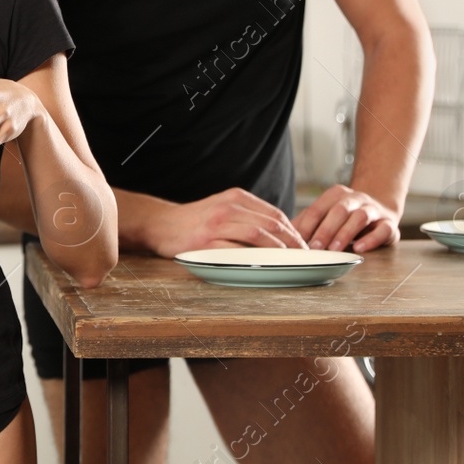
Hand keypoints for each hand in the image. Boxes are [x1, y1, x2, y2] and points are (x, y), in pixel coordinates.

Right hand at [137, 188, 307, 258]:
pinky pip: (236, 250)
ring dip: (278, 250)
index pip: (274, 214)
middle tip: (303, 258)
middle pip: (271, 224)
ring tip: (289, 263)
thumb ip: (246, 216)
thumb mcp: (222, 208)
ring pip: (258, 234)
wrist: (160, 223)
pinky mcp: (206, 240)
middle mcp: (228, 207)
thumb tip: (279, 234)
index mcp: (236, 197)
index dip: (293, 232)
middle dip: (292, 242)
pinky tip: (263, 266)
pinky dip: (253, 259)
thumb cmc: (195, 221)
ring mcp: (217, 223)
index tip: (303, 247)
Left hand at [293, 184, 399, 251]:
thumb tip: (283, 234)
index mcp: (336, 195)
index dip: (306, 225)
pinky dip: (371, 239)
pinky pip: (382, 229)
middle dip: (325, 230)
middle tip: (315, 248)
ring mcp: (373, 209)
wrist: (381, 208)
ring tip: (334, 250)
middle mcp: (355, 199)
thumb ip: (307, 222)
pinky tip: (360, 249)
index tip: (296, 241)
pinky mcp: (389, 223)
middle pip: (338, 210)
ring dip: (345, 234)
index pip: (317, 208)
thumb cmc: (347, 216)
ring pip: (359, 217)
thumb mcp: (327, 214)